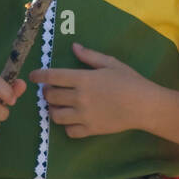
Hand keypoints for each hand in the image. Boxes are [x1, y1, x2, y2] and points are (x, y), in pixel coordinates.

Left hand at [29, 43, 151, 138]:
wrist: (144, 105)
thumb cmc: (129, 81)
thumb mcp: (111, 63)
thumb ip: (89, 56)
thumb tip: (74, 47)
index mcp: (83, 79)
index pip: (52, 77)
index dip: (39, 75)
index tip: (33, 76)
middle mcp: (79, 98)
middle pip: (50, 96)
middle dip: (46, 92)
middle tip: (51, 90)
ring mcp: (83, 116)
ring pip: (55, 115)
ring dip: (53, 109)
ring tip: (58, 105)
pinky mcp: (90, 130)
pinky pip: (69, 131)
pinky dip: (66, 125)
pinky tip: (71, 119)